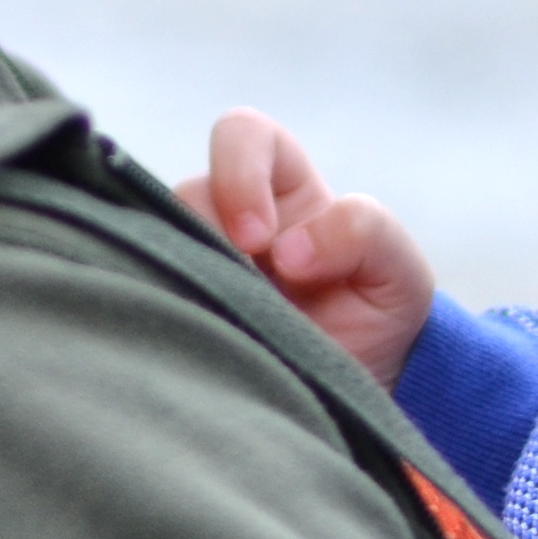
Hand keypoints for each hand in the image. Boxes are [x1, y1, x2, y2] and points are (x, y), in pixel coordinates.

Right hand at [180, 110, 436, 391]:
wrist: (350, 403)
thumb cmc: (374, 323)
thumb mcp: (400, 275)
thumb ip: (366, 233)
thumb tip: (288, 251)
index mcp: (281, 191)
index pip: (244, 135)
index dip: (241, 171)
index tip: (260, 239)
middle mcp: (226, 221)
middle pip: (186, 192)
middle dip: (207, 233)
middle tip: (236, 283)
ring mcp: (192, 266)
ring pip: (153, 243)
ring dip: (186, 278)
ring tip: (226, 324)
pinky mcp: (168, 312)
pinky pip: (137, 290)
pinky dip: (159, 307)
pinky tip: (194, 340)